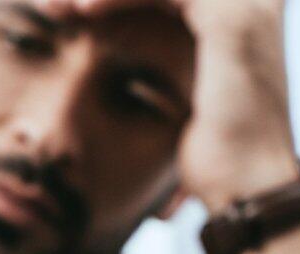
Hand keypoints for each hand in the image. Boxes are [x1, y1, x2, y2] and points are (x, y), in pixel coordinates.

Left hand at [52, 0, 299, 206]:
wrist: (248, 189)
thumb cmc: (217, 161)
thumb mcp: (182, 101)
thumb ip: (162, 66)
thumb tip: (118, 65)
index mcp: (241, 13)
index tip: (63, 9)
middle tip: (50, 3)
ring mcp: (247, 4)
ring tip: (54, 5)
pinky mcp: (230, 19)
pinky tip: (83, 9)